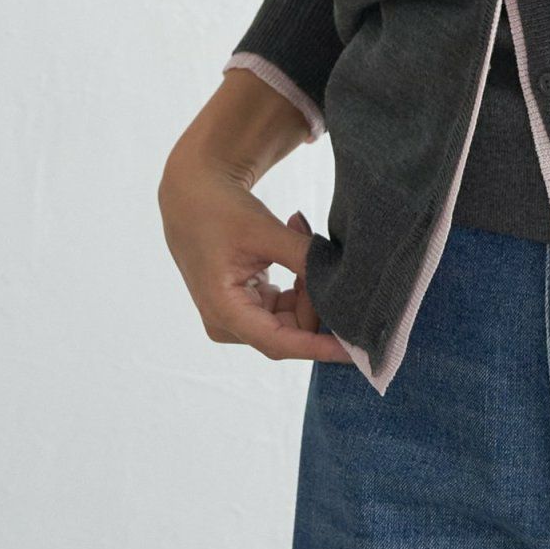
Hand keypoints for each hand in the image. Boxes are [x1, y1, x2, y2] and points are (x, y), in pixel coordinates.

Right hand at [158, 152, 349, 363]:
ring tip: (297, 234)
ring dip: (306, 285)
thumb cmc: (221, 212)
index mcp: (224, 311)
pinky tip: (291, 244)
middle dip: (316, 297)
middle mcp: (227, 324)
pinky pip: (286, 307)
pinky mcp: (246, 308)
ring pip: (293, 318)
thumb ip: (305, 259)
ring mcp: (236, 318)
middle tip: (318, 249)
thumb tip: (345, 285)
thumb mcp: (266, 232)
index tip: (357, 351)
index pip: (282, 342)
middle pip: (292, 329)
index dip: (321, 348)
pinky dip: (298, 283)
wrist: (192, 197)